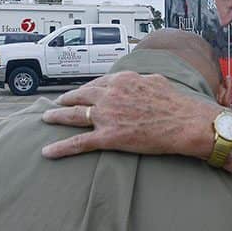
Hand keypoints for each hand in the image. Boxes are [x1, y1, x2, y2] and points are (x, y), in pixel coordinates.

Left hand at [40, 71, 219, 158]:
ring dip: (56, 117)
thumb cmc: (176, 102)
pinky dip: (61, 148)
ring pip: (73, 115)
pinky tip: (48, 151)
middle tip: (59, 102)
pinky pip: (79, 142)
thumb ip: (140, 79)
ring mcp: (107, 116)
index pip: (96, 83)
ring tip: (47, 118)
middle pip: (80, 96)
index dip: (86, 89)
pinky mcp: (108, 136)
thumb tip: (136, 78)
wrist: (185, 122)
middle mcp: (110, 95)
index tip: (81, 92)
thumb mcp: (156, 80)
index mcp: (121, 80)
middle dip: (67, 99)